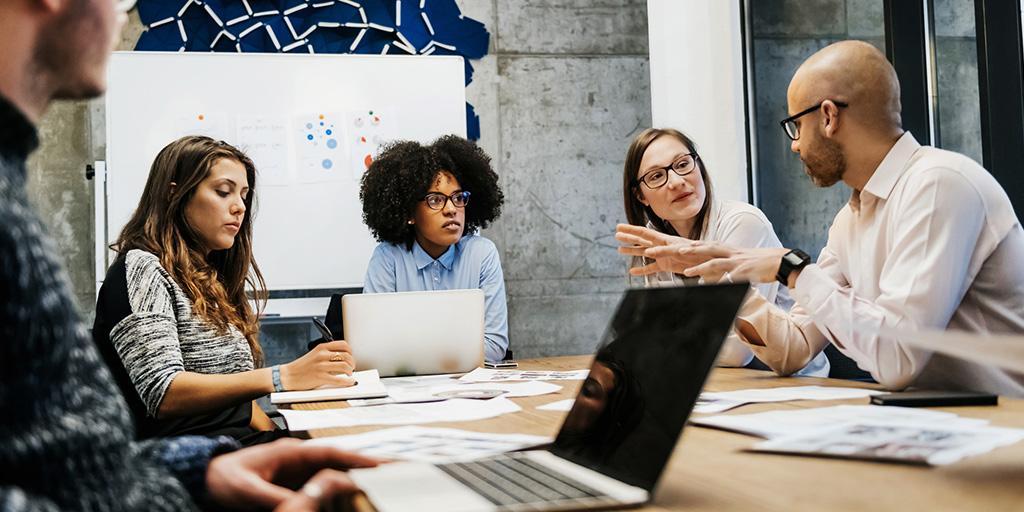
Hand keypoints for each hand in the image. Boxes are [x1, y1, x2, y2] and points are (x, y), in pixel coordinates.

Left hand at [206, 438, 378, 510]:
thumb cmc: (223, 478)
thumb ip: (272, 495)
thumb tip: (297, 504)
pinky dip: (338, 490)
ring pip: (333, 475)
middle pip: (339, 462)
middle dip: (365, 466)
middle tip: (393, 472)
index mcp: (290, 453)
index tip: (378, 465)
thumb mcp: (246, 488)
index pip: (329, 453)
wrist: (205, 478)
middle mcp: (298, 460)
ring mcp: (297, 473)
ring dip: (355, 479)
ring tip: (380, 486)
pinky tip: (352, 498)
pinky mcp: (292, 485)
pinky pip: (320, 488)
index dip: (356, 458)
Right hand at [282, 340, 355, 390]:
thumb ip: (327, 354)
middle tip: (352, 367)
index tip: (351, 356)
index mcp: (321, 347)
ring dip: (350, 371)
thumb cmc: (301, 367)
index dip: (350, 351)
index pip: (343, 345)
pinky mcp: (320, 377)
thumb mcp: (314, 354)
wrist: (288, 376)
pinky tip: (349, 382)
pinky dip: (347, 381)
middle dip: (352, 362)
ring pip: (344, 366)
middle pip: (346, 355)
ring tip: (349, 374)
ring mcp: (321, 366)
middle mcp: (322, 355)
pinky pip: (339, 379)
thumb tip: (343, 358)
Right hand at [615, 223, 704, 275]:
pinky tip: (633, 271)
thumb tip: (649, 252)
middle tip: (616, 234)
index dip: (631, 230)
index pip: (644, 233)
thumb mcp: (683, 251)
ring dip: (632, 251)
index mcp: (665, 240)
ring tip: (619, 250)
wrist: (710, 261)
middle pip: (641, 240)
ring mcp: (663, 256)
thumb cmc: (699, 254)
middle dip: (629, 236)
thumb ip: (665, 251)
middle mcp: (661, 245)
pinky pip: (651, 268)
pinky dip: (642, 270)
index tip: (619, 227)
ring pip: (643, 252)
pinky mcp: (666, 266)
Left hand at [680, 245, 789, 283]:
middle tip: (676, 251)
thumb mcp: (740, 261)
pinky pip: (731, 277)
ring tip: (686, 272)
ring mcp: (738, 261)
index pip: (707, 245)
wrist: (781, 261)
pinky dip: (722, 282)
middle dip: (690, 250)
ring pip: (715, 262)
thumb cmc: (760, 263)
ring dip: (700, 267)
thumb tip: (714, 278)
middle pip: (706, 249)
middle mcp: (731, 253)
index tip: (678, 245)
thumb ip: (726, 266)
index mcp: (729, 250)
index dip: (693, 245)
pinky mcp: (746, 271)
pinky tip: (714, 286)